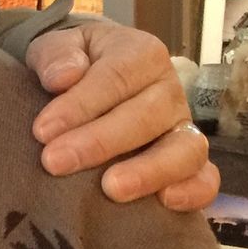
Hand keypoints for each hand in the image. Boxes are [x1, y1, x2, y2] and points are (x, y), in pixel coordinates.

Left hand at [27, 21, 217, 209]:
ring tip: (111, 189)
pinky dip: (194, 192)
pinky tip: (165, 203)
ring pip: (183, 149)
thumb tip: (62, 77)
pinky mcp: (191, 163)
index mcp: (141, 55)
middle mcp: (169, 91)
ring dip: (148, 171)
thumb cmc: (74, 63)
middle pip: (145, 117)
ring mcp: (183, 128)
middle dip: (98, 142)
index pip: (114, 78)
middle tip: (55, 162)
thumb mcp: (57, 45)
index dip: (79, 106)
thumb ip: (56, 55)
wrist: (89, 78)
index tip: (42, 131)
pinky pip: (205, 178)